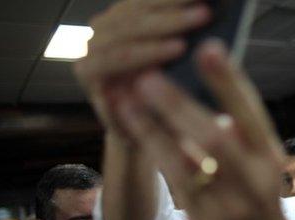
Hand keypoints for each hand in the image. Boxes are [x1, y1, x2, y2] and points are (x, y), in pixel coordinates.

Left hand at [73, 0, 210, 141]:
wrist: (136, 111)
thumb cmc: (137, 125)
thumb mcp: (129, 131)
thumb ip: (118, 117)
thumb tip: (113, 98)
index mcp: (89, 71)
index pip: (118, 56)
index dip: (151, 49)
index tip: (181, 48)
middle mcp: (93, 43)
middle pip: (130, 24)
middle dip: (170, 20)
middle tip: (202, 17)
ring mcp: (107, 25)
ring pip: (138, 5)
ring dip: (174, 2)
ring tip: (205, 4)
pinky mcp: (122, 13)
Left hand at [111, 39, 294, 219]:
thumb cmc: (261, 200)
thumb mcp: (261, 165)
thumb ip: (241, 138)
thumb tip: (213, 108)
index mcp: (270, 156)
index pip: (252, 112)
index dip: (229, 81)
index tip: (208, 49)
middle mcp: (255, 179)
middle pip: (215, 137)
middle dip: (179, 105)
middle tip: (148, 78)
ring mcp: (231, 205)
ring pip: (186, 163)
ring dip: (153, 129)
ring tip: (128, 102)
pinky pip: (175, 185)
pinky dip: (155, 155)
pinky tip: (137, 131)